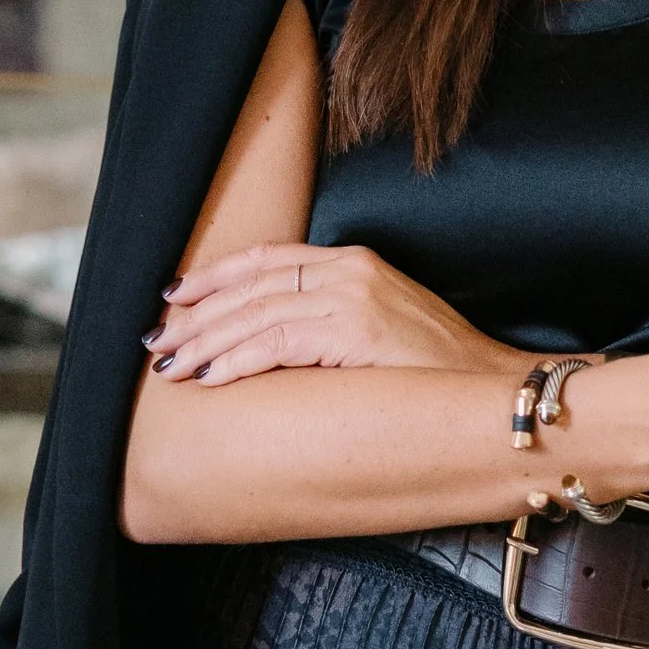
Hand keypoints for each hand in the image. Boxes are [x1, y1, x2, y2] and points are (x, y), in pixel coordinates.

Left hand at [145, 243, 520, 384]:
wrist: (490, 389)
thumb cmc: (435, 372)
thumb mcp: (380, 327)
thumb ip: (331, 318)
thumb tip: (275, 340)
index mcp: (353, 261)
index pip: (267, 259)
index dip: (214, 277)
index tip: (174, 297)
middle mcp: (349, 271)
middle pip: (251, 287)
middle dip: (196, 317)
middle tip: (157, 343)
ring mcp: (352, 298)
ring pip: (256, 314)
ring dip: (205, 343)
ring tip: (171, 367)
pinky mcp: (355, 332)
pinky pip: (278, 342)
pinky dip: (237, 360)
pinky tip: (211, 378)